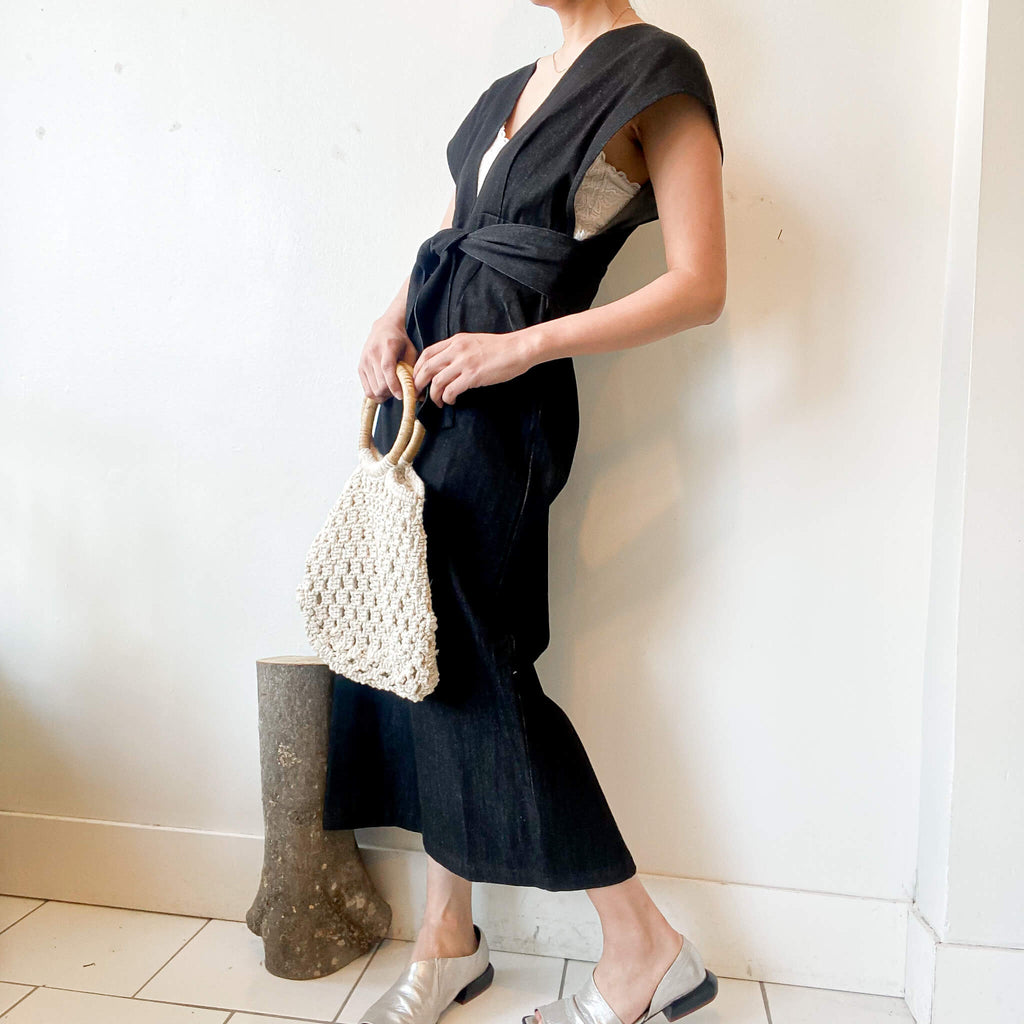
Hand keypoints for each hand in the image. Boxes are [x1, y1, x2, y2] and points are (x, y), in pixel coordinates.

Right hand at [358, 315, 418, 401]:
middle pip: (380, 383)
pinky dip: (376, 394)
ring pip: (373, 390)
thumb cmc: (400, 341)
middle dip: (391, 392)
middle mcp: (373, 353)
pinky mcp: (360, 368)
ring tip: (392, 389)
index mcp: (388, 346)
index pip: (387, 369)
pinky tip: (384, 389)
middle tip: (400, 391)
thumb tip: (416, 390)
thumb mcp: (411, 350)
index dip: (394, 385)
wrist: (384, 328)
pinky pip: (367, 390)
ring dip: (384, 394)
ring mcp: (364, 361)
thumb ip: (412, 368)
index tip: (401, 395)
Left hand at [412, 330, 532, 407]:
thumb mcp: (474, 342)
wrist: (518, 348)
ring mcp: (464, 363)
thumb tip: (447, 366)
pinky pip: (451, 390)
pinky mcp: (473, 376)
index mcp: (455, 341)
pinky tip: (451, 401)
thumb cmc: (500, 348)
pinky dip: (447, 398)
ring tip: (438, 402)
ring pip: (436, 381)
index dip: (418, 368)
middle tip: (419, 394)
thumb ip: (458, 351)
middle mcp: (456, 350)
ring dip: (433, 395)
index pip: (427, 353)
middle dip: (418, 383)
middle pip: (426, 367)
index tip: (418, 379)